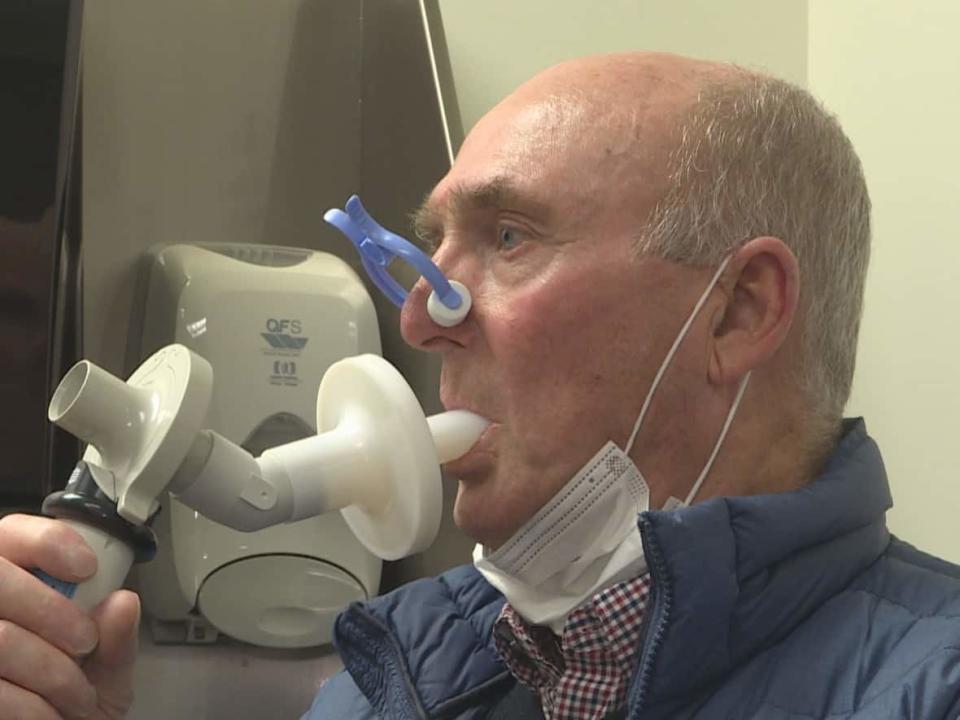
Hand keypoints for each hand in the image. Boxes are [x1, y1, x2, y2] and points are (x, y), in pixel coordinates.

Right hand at [0, 514, 138, 718]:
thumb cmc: (76, 701)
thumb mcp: (108, 668)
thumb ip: (118, 638)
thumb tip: (124, 603)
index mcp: (16, 587)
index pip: (12, 533)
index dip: (47, 541)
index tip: (87, 568)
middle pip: (0, 580)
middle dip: (53, 611)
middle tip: (85, 641)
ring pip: (3, 638)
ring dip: (55, 673)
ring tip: (77, 693)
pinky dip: (35, 707)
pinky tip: (50, 713)